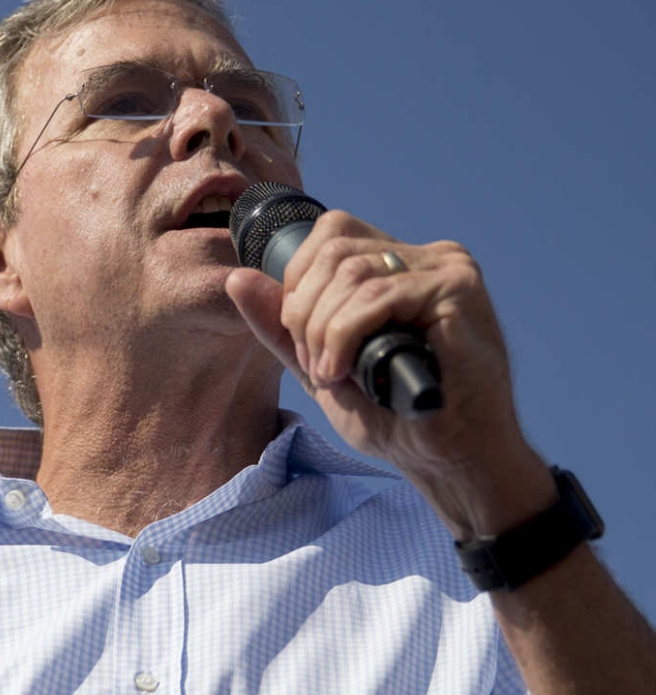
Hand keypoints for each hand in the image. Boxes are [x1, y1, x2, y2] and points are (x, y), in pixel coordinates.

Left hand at [226, 210, 553, 536]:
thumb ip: (281, 326)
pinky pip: (379, 295)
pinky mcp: (458, 290)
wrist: (445, 459)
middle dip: (305, 312)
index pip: (329, 234)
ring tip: (331, 374)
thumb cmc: (392, 416)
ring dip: (323, 331)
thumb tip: (236, 278)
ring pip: (352, 272)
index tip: (303, 345)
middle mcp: (425, 256)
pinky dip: (345, 335)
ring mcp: (446, 269)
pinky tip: (345, 371)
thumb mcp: (320, 366)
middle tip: (315, 366)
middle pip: (334, 248)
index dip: (298, 284)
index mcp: (397, 264)